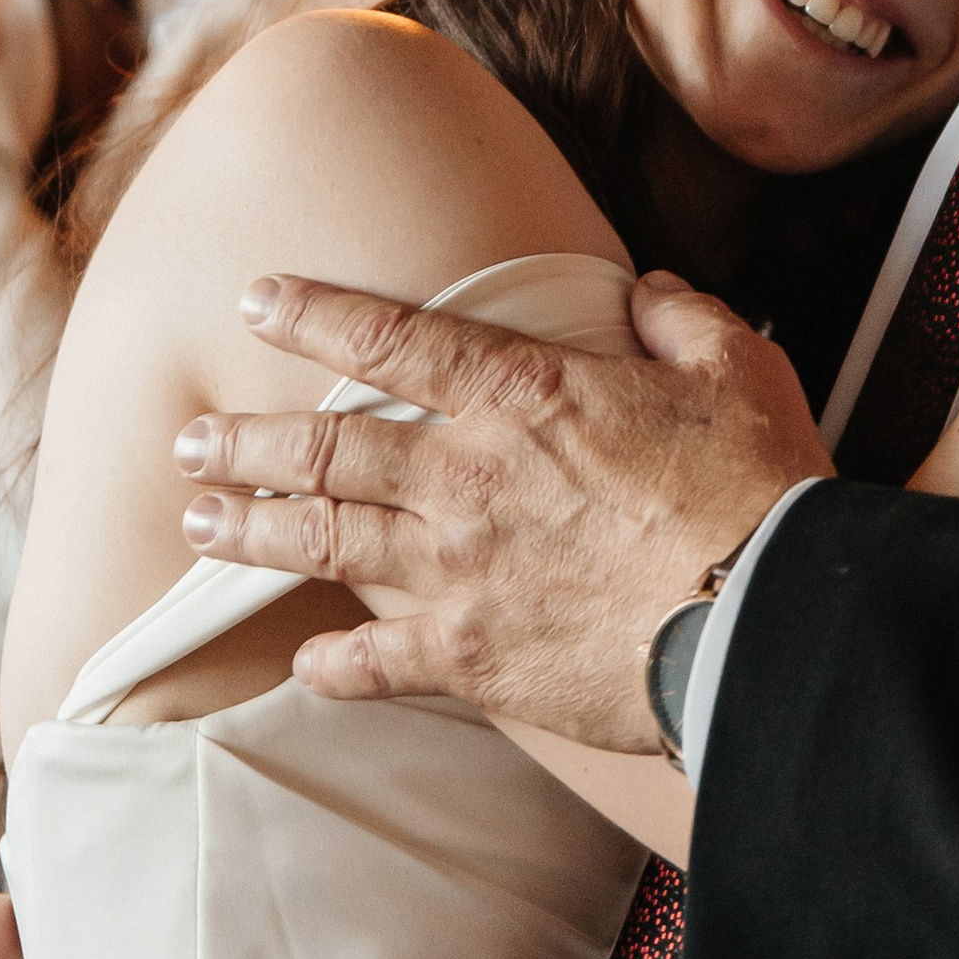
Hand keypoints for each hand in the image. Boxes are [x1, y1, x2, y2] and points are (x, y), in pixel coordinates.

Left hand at [172, 271, 828, 749]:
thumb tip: (650, 294)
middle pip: (326, 447)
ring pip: (325, 539)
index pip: (395, 339)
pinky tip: (305, 664)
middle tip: (190, 437)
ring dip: (252, 528)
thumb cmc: (759, 490)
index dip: (316, 313)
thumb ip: (682, 321)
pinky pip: (378, 662)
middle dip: (245, 440)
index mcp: (526, 394)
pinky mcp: (474, 656)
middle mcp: (469, 474)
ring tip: (198, 522)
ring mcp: (461, 569)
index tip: (256, 300)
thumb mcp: (737, 369)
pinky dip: (336, 664)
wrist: (768, 617)